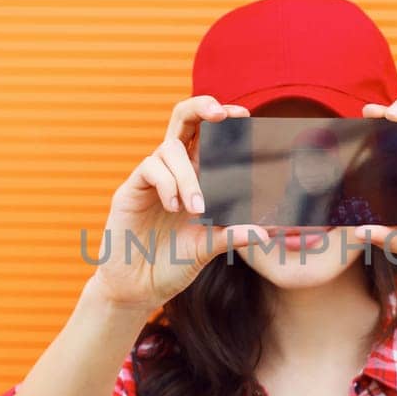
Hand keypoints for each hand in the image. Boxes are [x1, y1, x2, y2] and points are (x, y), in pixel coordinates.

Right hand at [87, 96, 269, 310]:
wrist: (139, 288)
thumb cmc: (173, 264)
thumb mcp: (209, 248)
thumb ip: (233, 236)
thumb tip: (266, 233)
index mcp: (195, 177)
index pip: (209, 136)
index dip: (225, 121)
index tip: (246, 116)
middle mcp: (173, 171)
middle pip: (183, 120)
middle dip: (202, 107)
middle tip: (222, 113)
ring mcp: (150, 179)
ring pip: (169, 148)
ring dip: (188, 175)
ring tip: (197, 208)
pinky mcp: (130, 191)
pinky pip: (150, 168)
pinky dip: (168, 184)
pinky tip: (175, 208)